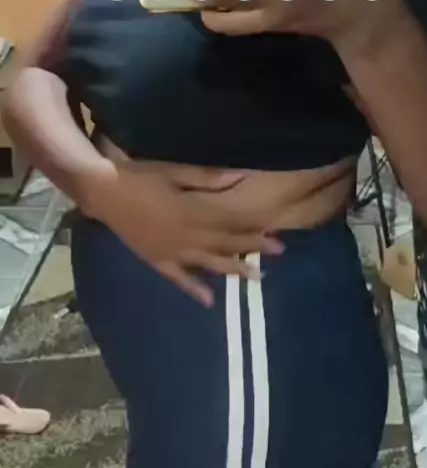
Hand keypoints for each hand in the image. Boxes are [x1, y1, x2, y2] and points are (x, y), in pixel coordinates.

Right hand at [89, 160, 283, 306]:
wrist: (103, 192)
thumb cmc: (140, 176)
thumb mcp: (175, 171)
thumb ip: (208, 178)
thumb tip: (240, 178)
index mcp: (192, 214)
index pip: (231, 225)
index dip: (253, 230)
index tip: (275, 235)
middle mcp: (185, 238)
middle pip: (225, 245)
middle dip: (252, 250)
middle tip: (278, 255)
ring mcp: (170, 252)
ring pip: (208, 264)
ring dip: (232, 270)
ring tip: (255, 278)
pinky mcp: (155, 260)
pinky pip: (178, 278)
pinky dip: (194, 289)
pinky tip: (210, 300)